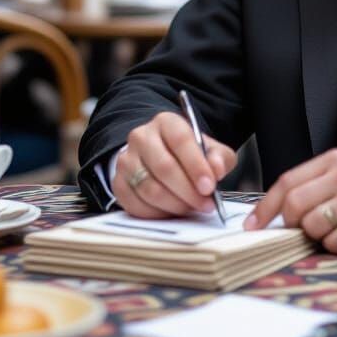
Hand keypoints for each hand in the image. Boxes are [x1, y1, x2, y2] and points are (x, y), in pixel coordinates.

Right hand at [113, 112, 236, 218]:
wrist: (161, 157)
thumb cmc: (188, 154)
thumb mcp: (210, 150)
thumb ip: (219, 158)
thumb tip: (217, 169)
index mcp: (166, 122)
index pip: (180, 140)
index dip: (196, 166)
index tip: (209, 186)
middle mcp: (141, 137)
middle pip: (164, 167)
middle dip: (188, 191)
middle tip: (205, 204)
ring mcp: (126, 160)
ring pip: (150, 189)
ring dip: (175, 204)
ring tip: (192, 208)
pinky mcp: (118, 184)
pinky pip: (136, 205)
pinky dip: (157, 214)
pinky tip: (172, 212)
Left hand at [243, 148, 336, 252]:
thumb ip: (314, 185)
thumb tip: (276, 212)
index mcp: (334, 160)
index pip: (288, 182)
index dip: (266, 207)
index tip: (253, 225)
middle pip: (295, 205)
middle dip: (292, 224)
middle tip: (303, 229)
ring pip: (312, 226)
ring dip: (318, 236)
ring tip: (336, 229)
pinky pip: (334, 243)